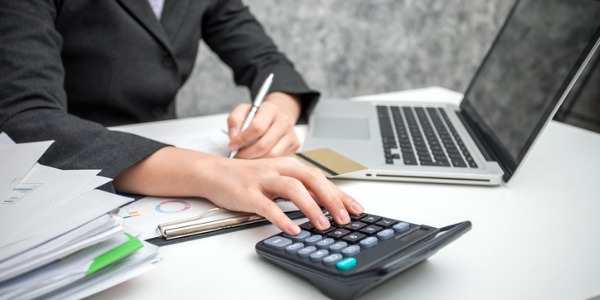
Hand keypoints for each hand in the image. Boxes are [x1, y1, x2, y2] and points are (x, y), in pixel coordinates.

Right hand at [202, 155, 363, 234]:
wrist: (214, 172)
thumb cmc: (247, 178)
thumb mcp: (278, 180)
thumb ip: (299, 190)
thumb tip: (325, 206)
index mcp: (289, 166)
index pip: (321, 178)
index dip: (341, 193)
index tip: (357, 209)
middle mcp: (279, 169)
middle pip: (311, 179)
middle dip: (331, 198)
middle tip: (345, 218)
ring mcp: (263, 180)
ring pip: (292, 188)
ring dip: (310, 207)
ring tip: (322, 225)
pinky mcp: (248, 193)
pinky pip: (267, 206)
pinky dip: (282, 218)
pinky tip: (292, 229)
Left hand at [227, 92, 300, 157]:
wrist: (277, 115)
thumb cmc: (258, 116)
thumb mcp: (243, 111)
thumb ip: (234, 120)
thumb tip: (233, 137)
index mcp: (270, 109)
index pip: (257, 127)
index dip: (242, 139)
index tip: (232, 146)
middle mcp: (284, 120)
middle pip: (264, 144)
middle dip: (247, 153)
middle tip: (238, 155)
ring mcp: (291, 133)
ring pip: (272, 155)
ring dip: (256, 160)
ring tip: (247, 157)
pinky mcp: (295, 144)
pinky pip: (279, 159)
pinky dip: (266, 162)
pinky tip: (258, 157)